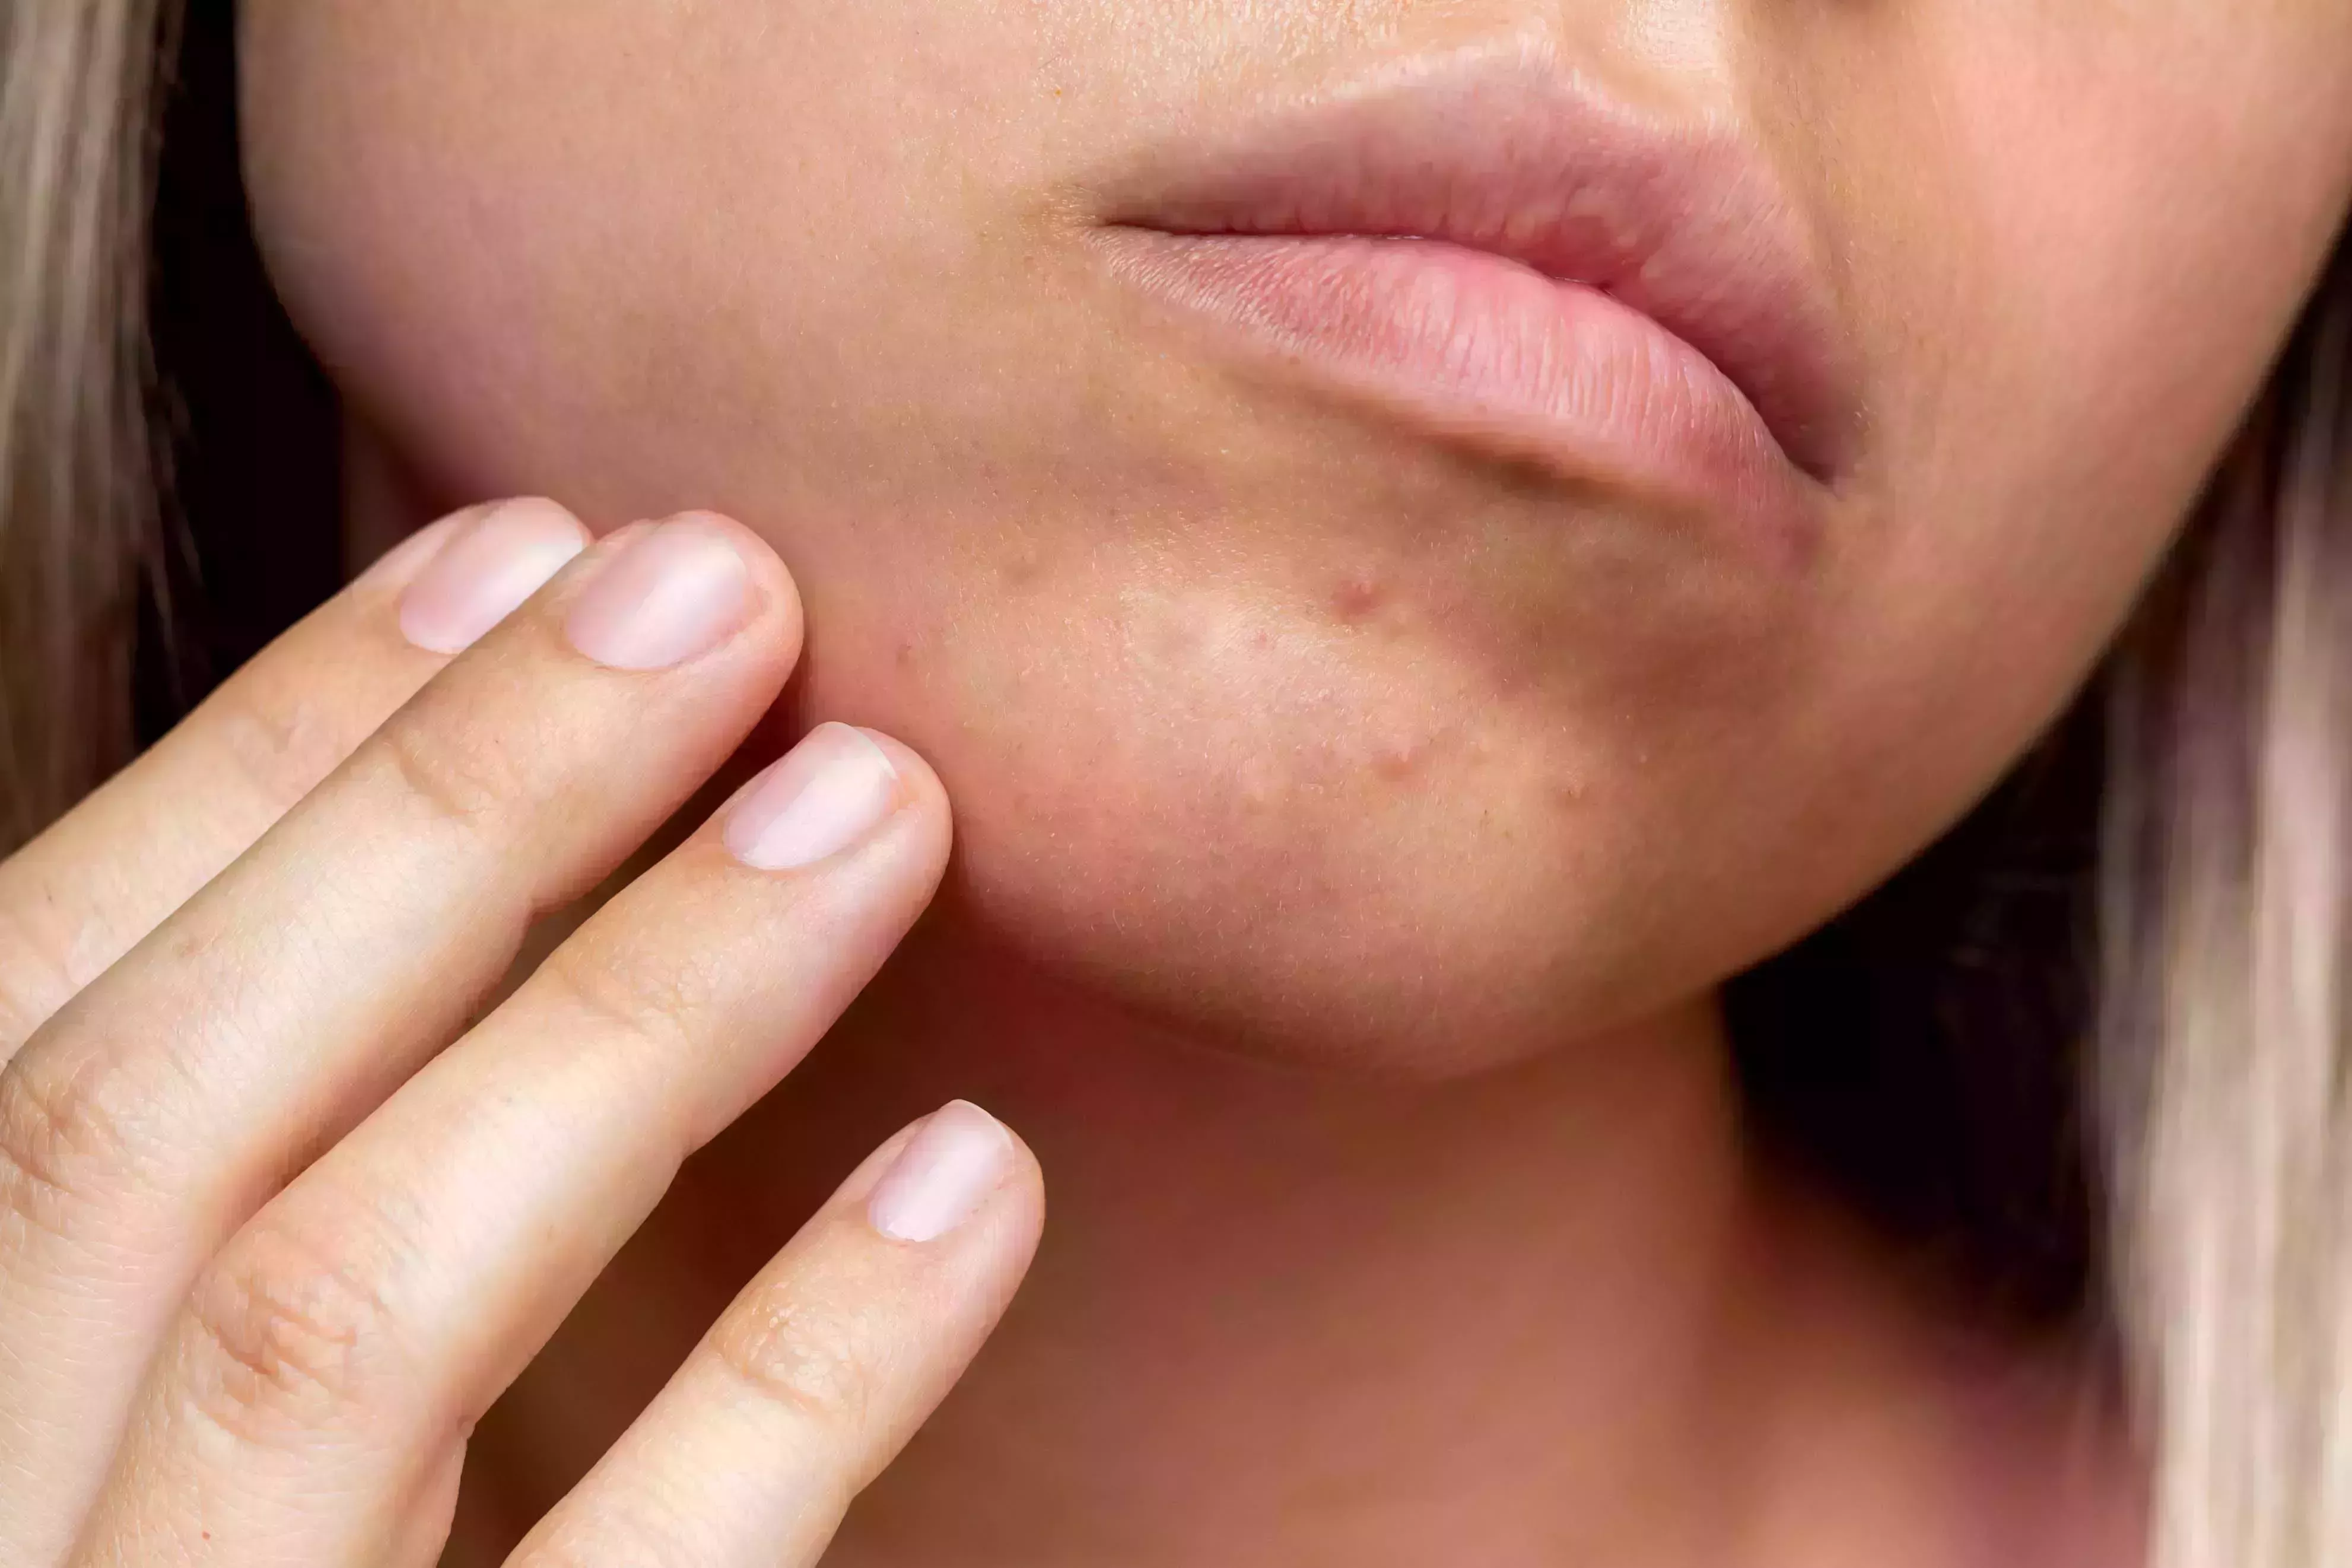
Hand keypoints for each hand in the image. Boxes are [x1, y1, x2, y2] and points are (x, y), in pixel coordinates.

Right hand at [0, 501, 1043, 1564]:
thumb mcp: (167, 1424)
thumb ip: (244, 1205)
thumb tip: (454, 848)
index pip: (31, 1030)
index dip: (264, 759)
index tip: (518, 543)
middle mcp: (7, 1544)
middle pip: (158, 1126)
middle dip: (447, 814)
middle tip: (727, 583)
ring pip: (342, 1318)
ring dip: (632, 1010)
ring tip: (878, 798)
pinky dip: (798, 1376)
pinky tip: (973, 1171)